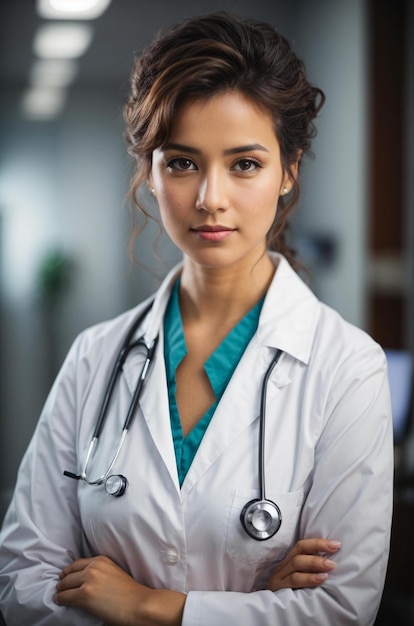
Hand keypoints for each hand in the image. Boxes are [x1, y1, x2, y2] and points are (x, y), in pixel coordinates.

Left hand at [54, 555, 185, 625]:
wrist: (138, 604)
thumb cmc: (130, 593)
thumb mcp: (114, 573)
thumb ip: (100, 572)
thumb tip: (85, 580)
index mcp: (101, 560)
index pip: (77, 563)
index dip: (69, 571)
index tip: (64, 576)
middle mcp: (93, 566)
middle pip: (69, 573)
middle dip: (63, 581)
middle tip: (59, 587)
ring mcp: (88, 579)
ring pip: (64, 584)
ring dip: (60, 590)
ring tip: (58, 594)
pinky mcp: (84, 594)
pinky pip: (65, 597)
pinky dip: (60, 600)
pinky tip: (59, 601)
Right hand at [266, 538, 340, 590]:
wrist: (266, 610)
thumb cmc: (288, 594)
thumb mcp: (297, 578)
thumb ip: (308, 569)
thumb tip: (331, 561)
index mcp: (288, 562)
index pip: (301, 546)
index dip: (318, 542)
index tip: (336, 544)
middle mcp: (283, 567)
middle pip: (299, 551)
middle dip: (318, 548)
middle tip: (334, 549)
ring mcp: (280, 578)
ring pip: (296, 564)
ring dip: (315, 562)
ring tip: (330, 565)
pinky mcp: (279, 589)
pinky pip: (294, 581)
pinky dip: (308, 578)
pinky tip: (320, 579)